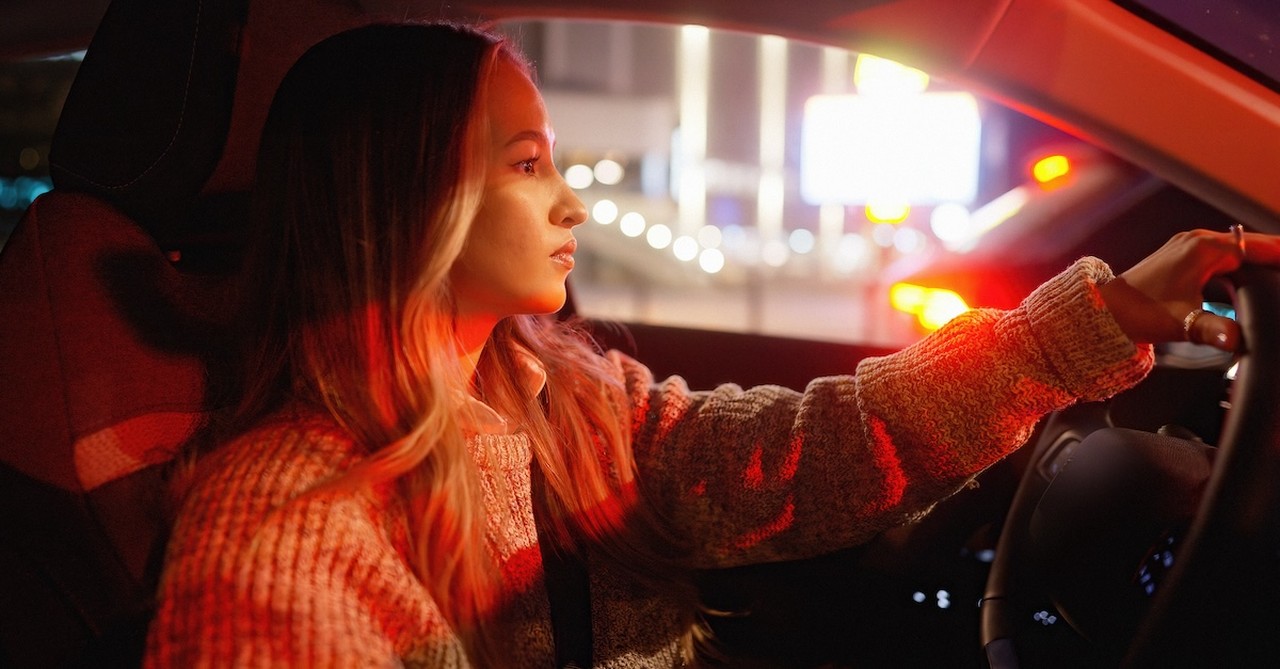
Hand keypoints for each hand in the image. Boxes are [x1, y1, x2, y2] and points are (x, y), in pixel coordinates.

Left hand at [1098, 227, 1279, 351]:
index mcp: (1204, 249)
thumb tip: (1236, 340)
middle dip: (1275, 256)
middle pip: (1252, 244)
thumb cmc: (1141, 311)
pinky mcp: (1183, 256)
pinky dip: (1242, 262)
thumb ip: (1214, 330)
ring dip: (1259, 258)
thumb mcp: (1182, 322)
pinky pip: (1223, 254)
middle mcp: (1198, 241)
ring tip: (1277, 272)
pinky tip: (1252, 276)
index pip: (1259, 247)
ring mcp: (1189, 247)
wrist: (1107, 309)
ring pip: (1237, 248)